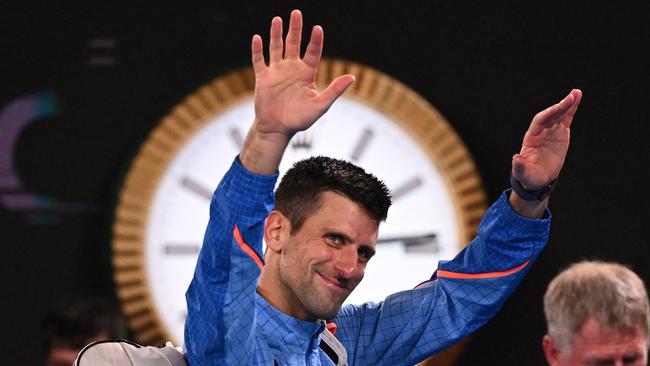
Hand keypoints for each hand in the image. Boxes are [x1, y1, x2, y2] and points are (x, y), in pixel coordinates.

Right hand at [251, 10, 354, 137]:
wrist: (278, 129)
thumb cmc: (300, 119)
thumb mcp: (320, 105)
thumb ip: (335, 90)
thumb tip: (352, 77)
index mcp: (306, 73)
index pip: (312, 52)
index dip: (315, 40)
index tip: (317, 28)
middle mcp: (292, 69)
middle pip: (294, 44)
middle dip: (295, 28)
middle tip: (296, 12)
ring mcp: (277, 72)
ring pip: (276, 48)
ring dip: (276, 34)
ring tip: (278, 19)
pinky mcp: (263, 78)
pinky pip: (259, 61)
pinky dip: (257, 50)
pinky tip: (257, 37)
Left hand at [512, 89, 582, 189]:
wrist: (538, 178)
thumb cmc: (528, 175)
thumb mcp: (523, 172)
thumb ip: (519, 166)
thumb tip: (515, 158)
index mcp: (531, 137)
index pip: (539, 121)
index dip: (548, 114)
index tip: (557, 108)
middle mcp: (541, 131)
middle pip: (551, 115)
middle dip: (560, 106)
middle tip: (571, 96)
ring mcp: (551, 131)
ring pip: (559, 114)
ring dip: (567, 103)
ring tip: (577, 92)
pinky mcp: (561, 133)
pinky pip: (566, 118)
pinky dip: (572, 108)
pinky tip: (577, 97)